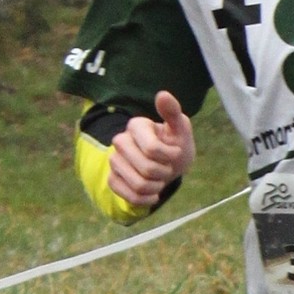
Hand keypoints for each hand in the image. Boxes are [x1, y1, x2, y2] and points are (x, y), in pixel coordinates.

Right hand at [108, 90, 194, 209]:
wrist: (169, 166)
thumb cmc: (176, 145)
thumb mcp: (181, 130)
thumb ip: (173, 113)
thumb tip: (162, 95)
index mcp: (136, 125)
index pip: (152, 149)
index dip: (170, 156)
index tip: (176, 153)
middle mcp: (120, 141)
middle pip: (146, 169)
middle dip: (165, 173)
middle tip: (168, 168)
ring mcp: (114, 160)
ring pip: (138, 185)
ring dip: (157, 187)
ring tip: (161, 179)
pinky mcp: (112, 179)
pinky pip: (130, 196)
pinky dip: (147, 199)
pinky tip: (154, 192)